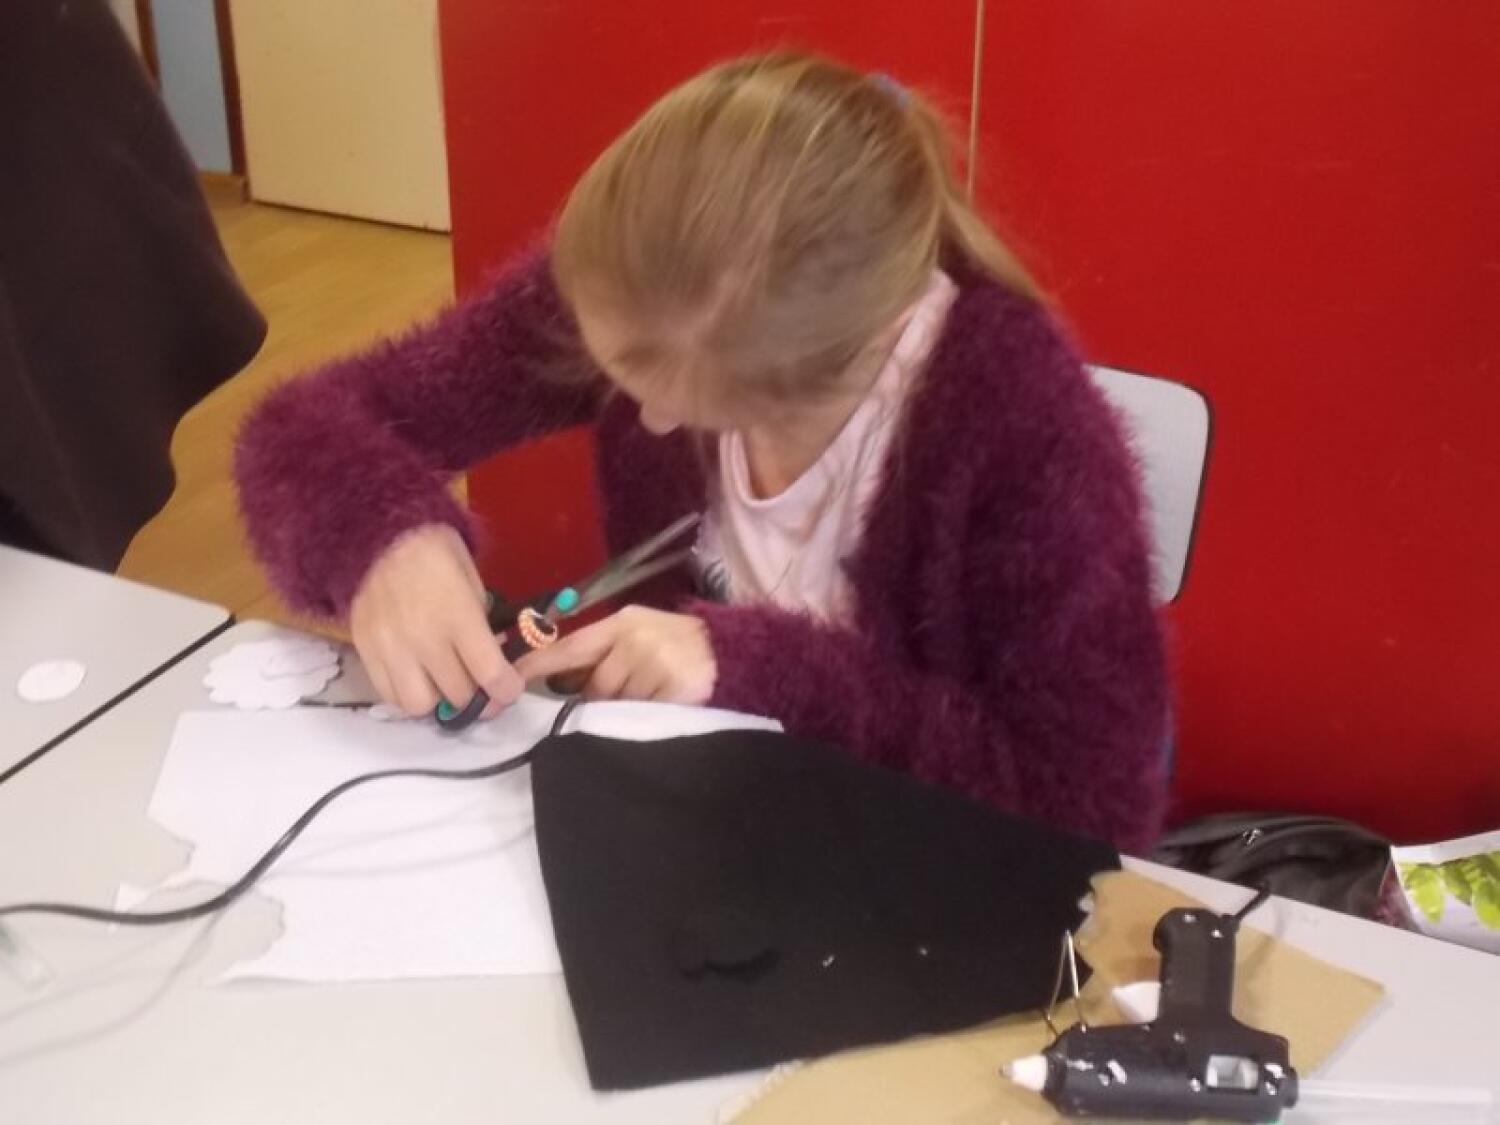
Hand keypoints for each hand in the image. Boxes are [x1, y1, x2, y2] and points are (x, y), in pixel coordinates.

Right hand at [348, 524, 523, 716]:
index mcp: (458, 616)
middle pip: (458, 696)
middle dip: (476, 694)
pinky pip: (388, 695)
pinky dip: (407, 694)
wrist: (379, 535)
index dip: (507, 690)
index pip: (490, 675)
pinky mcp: (365, 652)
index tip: (509, 687)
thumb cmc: (435, 552)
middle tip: (479, 682)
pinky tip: (417, 678)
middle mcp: (424, 640)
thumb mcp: (473, 582)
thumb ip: (482, 624)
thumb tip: (491, 660)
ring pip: (421, 706)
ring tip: (444, 682)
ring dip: (439, 699)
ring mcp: (391, 649)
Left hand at [515, 606, 715, 704]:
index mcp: (622, 624)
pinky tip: (668, 703)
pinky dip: (652, 714)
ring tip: (655, 696)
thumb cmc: (679, 648)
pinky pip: (646, 714)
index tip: (511, 680)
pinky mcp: (675, 683)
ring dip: (630, 709)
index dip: (539, 665)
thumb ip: (604, 655)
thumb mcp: (639, 638)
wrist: (735, 653)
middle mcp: (635, 638)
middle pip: (595, 686)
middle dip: (604, 698)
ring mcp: (656, 660)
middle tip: (633, 693)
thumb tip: (561, 684)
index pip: (570, 647)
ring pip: (620, 703)